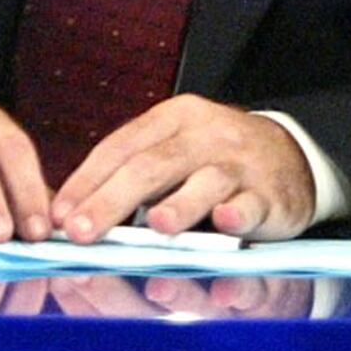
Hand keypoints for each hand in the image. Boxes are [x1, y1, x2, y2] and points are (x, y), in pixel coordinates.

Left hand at [49, 96, 316, 242]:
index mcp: (174, 118)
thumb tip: (72, 213)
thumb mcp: (175, 149)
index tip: (60, 215)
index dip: (86, 182)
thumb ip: (133, 173)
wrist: (290, 157)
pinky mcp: (271, 194)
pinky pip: (251, 204)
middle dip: (112, 201)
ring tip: (153, 227)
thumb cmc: (216, 160)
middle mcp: (207, 135)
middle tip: (82, 233)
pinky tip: (224, 223)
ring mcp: (241, 164)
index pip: (121, 147)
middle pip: (153, 165)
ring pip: (205, 182)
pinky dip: (237, 214)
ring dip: (179, 206)